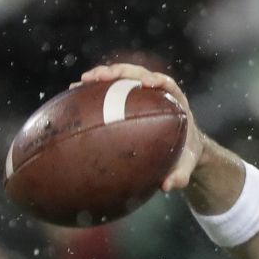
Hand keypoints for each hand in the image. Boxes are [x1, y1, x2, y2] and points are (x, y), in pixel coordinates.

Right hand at [77, 63, 202, 191]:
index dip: (157, 80)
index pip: (167, 84)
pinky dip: (93, 91)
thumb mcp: (185, 166)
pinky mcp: (126, 99)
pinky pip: (109, 91)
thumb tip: (167, 186)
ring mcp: (140, 94)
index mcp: (175, 102)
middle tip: (103, 77)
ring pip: (120, 78)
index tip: (147, 83)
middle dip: (120, 72)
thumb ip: (181, 175)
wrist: (182, 148)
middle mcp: (156, 93)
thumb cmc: (185, 154)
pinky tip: (74, 94)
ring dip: (102, 76)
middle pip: (138, 74)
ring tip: (82, 81)